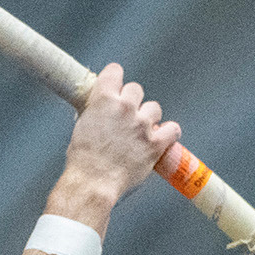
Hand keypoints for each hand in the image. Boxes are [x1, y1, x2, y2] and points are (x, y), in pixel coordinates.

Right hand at [61, 64, 180, 203]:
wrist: (93, 183)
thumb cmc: (83, 159)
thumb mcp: (81, 125)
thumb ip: (95, 112)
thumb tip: (101, 110)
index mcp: (103, 99)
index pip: (115, 71)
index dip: (115, 79)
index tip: (116, 87)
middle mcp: (124, 107)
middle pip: (136, 89)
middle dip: (132, 101)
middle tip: (126, 116)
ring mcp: (142, 125)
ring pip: (154, 108)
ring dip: (148, 117)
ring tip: (141, 130)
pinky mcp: (155, 144)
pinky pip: (172, 129)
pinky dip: (168, 132)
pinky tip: (162, 137)